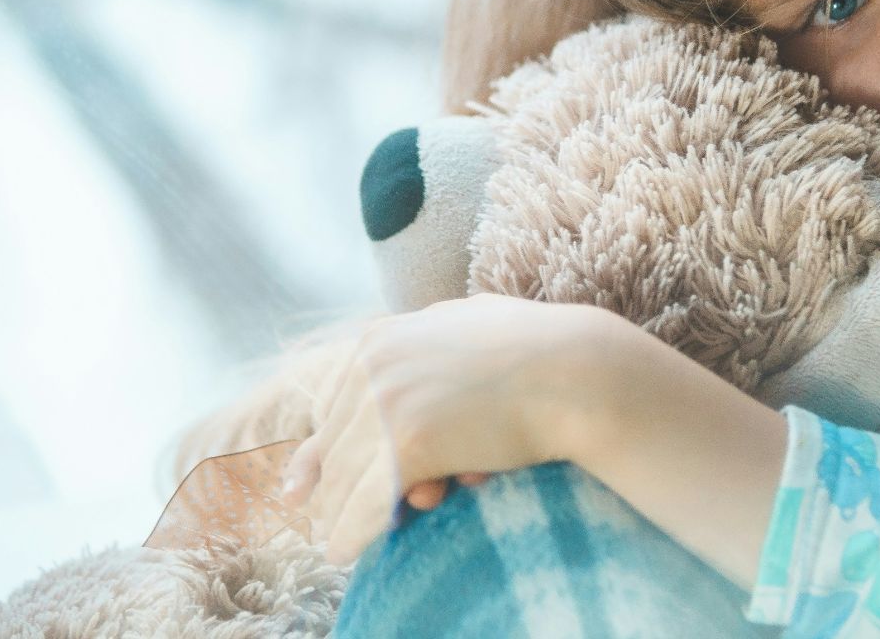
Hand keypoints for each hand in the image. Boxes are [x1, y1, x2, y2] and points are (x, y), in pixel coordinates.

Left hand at [278, 292, 618, 563]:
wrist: (576, 371)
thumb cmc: (535, 351)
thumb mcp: (461, 329)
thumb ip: (419, 342)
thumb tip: (381, 344)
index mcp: (382, 339)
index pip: (334, 406)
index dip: (323, 450)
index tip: (302, 485)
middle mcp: (375, 366)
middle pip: (335, 445)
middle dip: (335, 486)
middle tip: (329, 519)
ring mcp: (388, 403)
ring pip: (345, 478)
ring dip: (341, 516)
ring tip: (337, 543)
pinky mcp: (409, 443)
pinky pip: (367, 503)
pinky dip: (353, 533)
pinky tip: (345, 550)